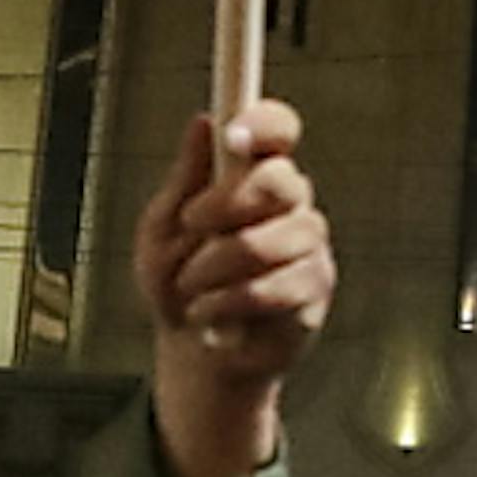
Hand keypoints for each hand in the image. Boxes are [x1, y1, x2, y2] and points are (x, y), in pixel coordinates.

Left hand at [134, 104, 332, 476]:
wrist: (193, 353)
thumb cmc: (178, 283)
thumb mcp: (162, 231)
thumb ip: (184, 181)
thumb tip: (202, 123)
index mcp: (253, 174)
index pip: (279, 129)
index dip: (264, 123)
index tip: (233, 136)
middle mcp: (290, 203)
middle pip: (283, 180)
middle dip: (228, 204)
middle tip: (192, 225)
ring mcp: (308, 245)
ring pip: (275, 238)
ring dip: (217, 265)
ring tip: (191, 286)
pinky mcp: (314, 289)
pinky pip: (279, 287)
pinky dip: (230, 301)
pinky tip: (209, 313)